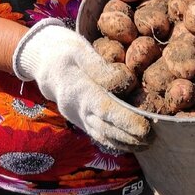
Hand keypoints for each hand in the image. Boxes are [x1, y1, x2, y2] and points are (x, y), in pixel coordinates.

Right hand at [12, 19, 151, 151]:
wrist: (41, 61)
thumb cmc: (63, 50)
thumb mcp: (79, 50)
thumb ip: (100, 67)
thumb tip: (124, 82)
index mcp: (78, 89)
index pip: (105, 110)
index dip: (126, 121)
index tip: (145, 128)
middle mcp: (77, 108)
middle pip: (106, 128)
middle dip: (130, 137)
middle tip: (153, 139)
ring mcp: (77, 116)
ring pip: (102, 135)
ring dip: (124, 143)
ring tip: (147, 144)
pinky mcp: (79, 119)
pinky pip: (97, 134)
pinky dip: (113, 142)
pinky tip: (129, 144)